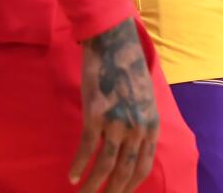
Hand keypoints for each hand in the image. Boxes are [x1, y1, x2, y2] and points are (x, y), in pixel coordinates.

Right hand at [70, 18, 158, 192]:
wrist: (115, 43)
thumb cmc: (128, 68)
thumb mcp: (144, 98)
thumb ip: (140, 122)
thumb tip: (130, 144)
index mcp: (151, 126)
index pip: (142, 168)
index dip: (129, 186)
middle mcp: (137, 129)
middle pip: (124, 173)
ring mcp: (117, 123)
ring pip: (105, 167)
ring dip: (92, 187)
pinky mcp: (97, 116)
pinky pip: (87, 149)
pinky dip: (77, 166)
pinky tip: (70, 177)